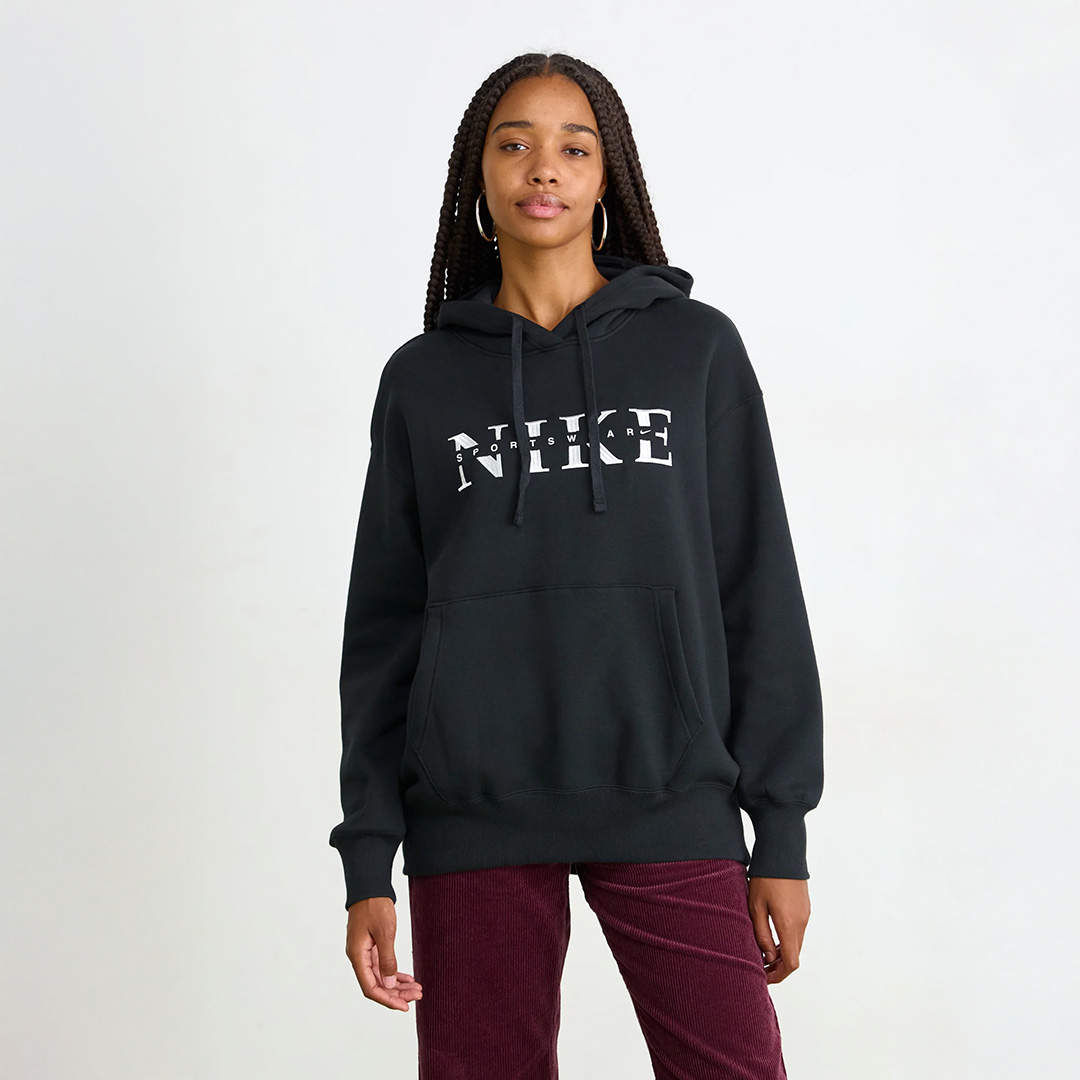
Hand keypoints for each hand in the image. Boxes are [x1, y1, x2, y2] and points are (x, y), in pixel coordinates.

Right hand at [345, 896, 423, 1010]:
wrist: (370, 886)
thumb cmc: (375, 905)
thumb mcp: (385, 932)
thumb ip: (387, 959)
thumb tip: (390, 985)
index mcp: (357, 956)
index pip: (370, 988)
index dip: (387, 1000)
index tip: (404, 1006)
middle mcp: (359, 957)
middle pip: (377, 985)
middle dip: (396, 994)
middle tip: (417, 996)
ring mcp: (365, 952)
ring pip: (381, 977)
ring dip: (398, 985)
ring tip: (416, 989)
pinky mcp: (371, 946)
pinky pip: (383, 966)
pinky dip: (395, 973)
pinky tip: (407, 978)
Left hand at [747, 876, 809, 983]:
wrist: (783, 852)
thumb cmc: (766, 878)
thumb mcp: (756, 906)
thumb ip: (762, 934)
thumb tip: (768, 958)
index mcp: (789, 925)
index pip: (791, 963)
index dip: (778, 975)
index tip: (764, 977)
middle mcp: (801, 923)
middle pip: (794, 956)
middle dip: (779, 966)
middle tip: (760, 967)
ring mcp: (805, 915)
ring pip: (796, 943)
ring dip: (782, 952)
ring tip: (763, 952)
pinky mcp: (805, 907)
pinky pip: (798, 931)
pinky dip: (787, 939)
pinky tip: (772, 935)